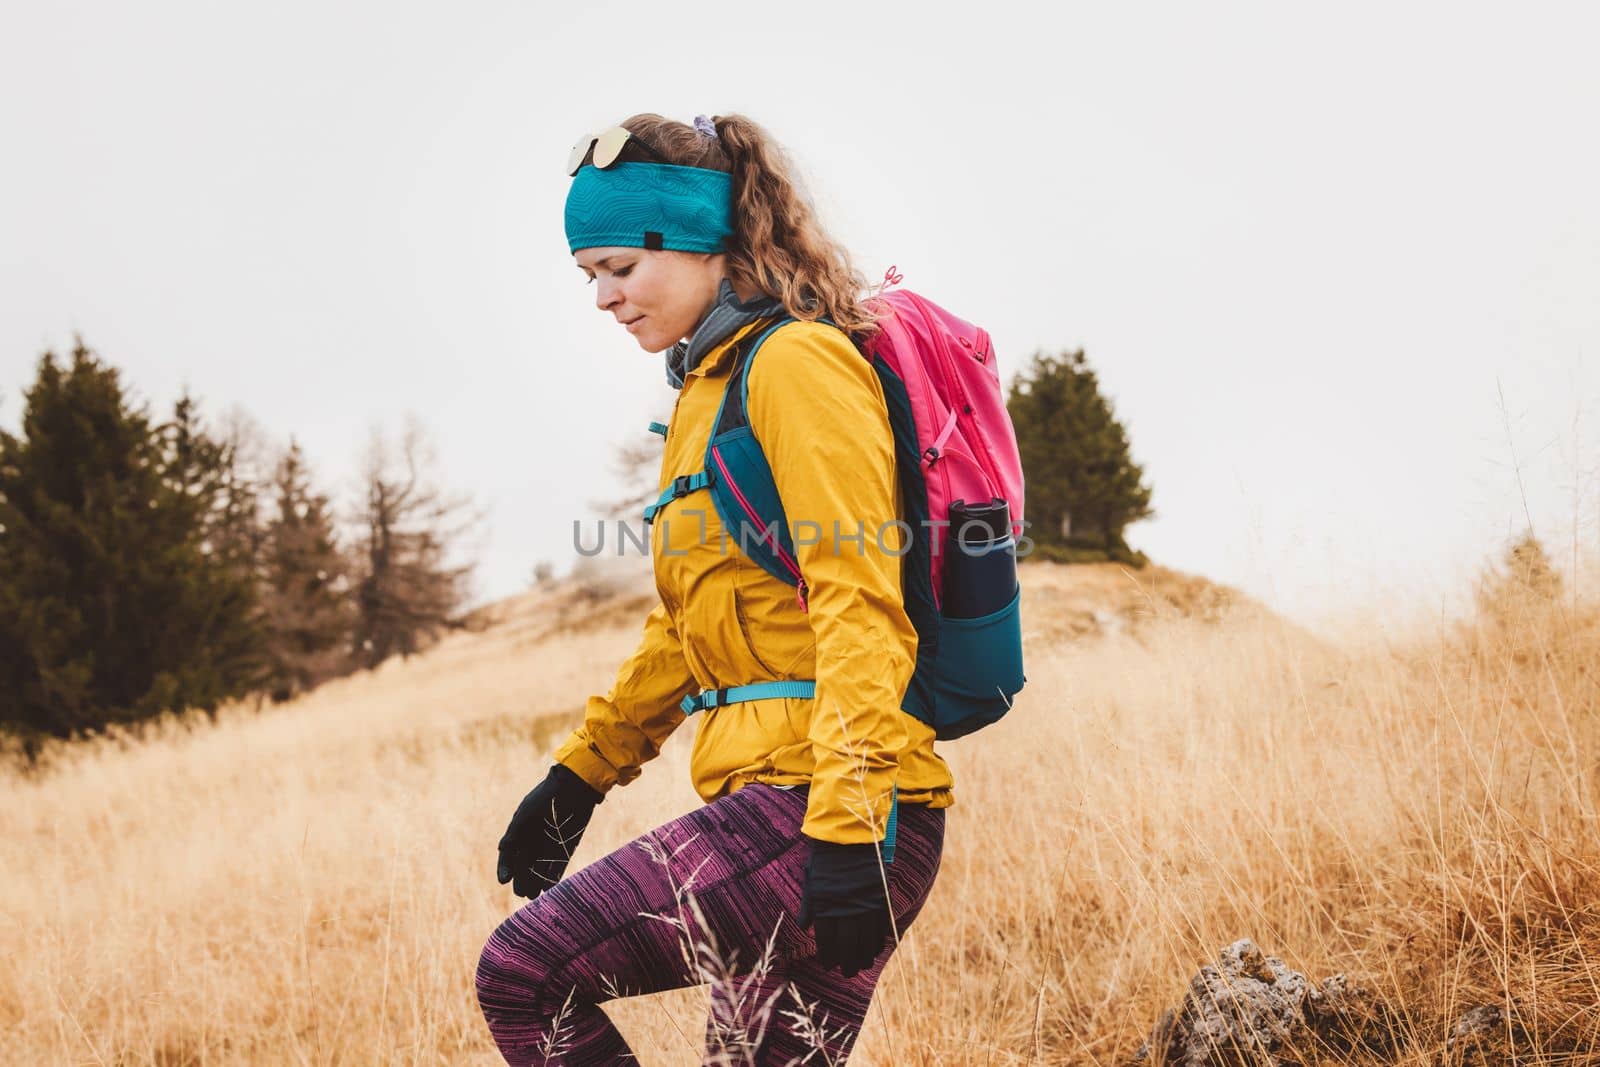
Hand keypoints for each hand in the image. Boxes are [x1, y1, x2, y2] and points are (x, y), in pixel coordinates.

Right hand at [495, 764, 603, 899]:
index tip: (504, 880)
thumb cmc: (545, 798)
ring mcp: (549, 847)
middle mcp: (533, 843)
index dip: (505, 869)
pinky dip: (553, 877)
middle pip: (524, 867)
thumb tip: (502, 849)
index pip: (509, 857)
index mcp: (520, 834)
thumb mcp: (526, 814)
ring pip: (540, 870)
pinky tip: (548, 888)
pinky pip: (557, 867)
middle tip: (522, 893)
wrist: (572, 789)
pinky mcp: (565, 849)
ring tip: (533, 895)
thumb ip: (514, 832)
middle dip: (522, 881)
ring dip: (536, 882)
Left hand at [798, 838, 892, 977]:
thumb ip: (809, 906)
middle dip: (847, 961)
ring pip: (867, 938)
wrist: (848, 836)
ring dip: (865, 955)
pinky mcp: (880, 896)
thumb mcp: (812, 881)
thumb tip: (804, 928)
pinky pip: (881, 924)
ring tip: (862, 966)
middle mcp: (845, 906)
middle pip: (848, 943)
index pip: (826, 938)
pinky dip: (879, 939)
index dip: (828, 954)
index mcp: (824, 903)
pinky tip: (877, 948)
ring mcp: (864, 902)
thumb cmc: (825, 858)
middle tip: (848, 973)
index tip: (829, 965)